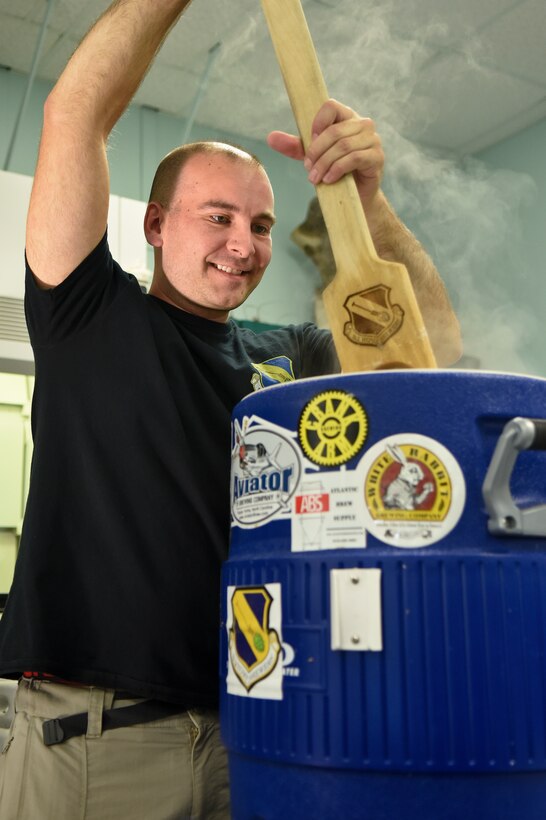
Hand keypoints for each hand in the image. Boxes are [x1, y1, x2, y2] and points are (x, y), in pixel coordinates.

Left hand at [267, 99, 383, 211]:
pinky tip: (329, 180)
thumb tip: (270, 138)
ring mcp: (372, 140)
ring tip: (315, 178)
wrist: (356, 198)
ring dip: (325, 163)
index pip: (331, 106)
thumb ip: (295, 146)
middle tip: (308, 168)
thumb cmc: (336, 172)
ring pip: (343, 145)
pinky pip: (354, 158)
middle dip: (317, 151)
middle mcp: (362, 124)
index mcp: (347, 118)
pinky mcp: (377, 157)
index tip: (309, 141)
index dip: (317, 123)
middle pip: (335, 131)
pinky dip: (338, 169)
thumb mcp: (313, 157)